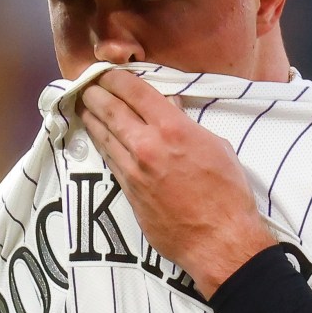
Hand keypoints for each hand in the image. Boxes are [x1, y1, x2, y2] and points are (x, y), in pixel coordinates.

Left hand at [78, 68, 280, 295]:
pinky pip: (109, 160)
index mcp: (172, 128)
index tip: (108, 73)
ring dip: (92, 118)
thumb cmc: (227, 194)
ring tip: (84, 106)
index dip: (117, 78)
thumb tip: (170, 109)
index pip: (134, 92)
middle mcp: (147, 145)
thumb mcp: (216, 147)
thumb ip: (187, 125)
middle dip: (96, 94)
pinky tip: (98, 137)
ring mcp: (134, 170)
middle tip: (87, 86)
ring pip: (104, 136)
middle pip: (111, 110)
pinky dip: (101, 144)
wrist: (218, 240)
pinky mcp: (128, 192)